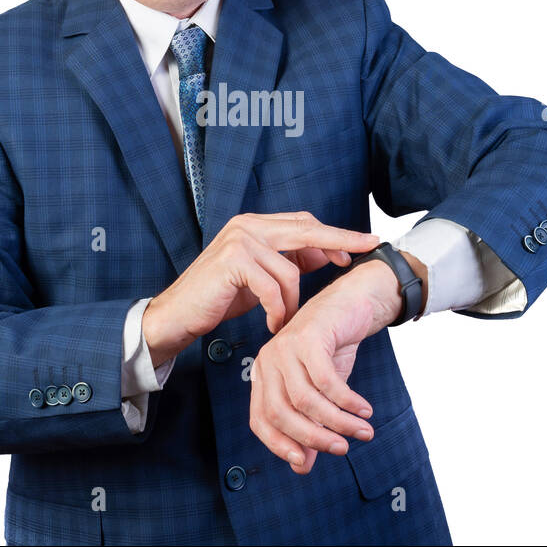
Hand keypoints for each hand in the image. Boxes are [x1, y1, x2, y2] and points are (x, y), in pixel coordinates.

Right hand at [143, 212, 380, 364]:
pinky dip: (277, 310)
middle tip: (368, 247)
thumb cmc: (219, 297)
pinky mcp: (233, 262)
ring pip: (290, 271)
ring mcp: (239, 241)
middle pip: (306, 230)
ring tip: (282, 321)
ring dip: (292, 303)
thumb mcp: (260, 278)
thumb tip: (328, 253)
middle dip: (341, 240)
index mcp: (254, 225)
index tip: (362, 243)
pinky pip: (273, 288)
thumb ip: (289, 262)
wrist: (177, 315)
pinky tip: (272, 323)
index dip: (334, 234)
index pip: (303, 222)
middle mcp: (247, 226)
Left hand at [248, 256, 408, 473]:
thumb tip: (302, 468)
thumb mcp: (320, 392)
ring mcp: (285, 347)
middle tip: (343, 449)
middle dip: (314, 438)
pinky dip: (347, 400)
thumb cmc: (331, 349)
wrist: (351, 303)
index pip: (260, 420)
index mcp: (264, 375)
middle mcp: (268, 361)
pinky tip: (363, 409)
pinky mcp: (308, 337)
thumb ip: (310, 426)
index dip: (279, 445)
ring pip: (306, 400)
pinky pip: (326, 381)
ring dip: (338, 421)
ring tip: (363, 431)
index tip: (305, 463)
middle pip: (281, 413)